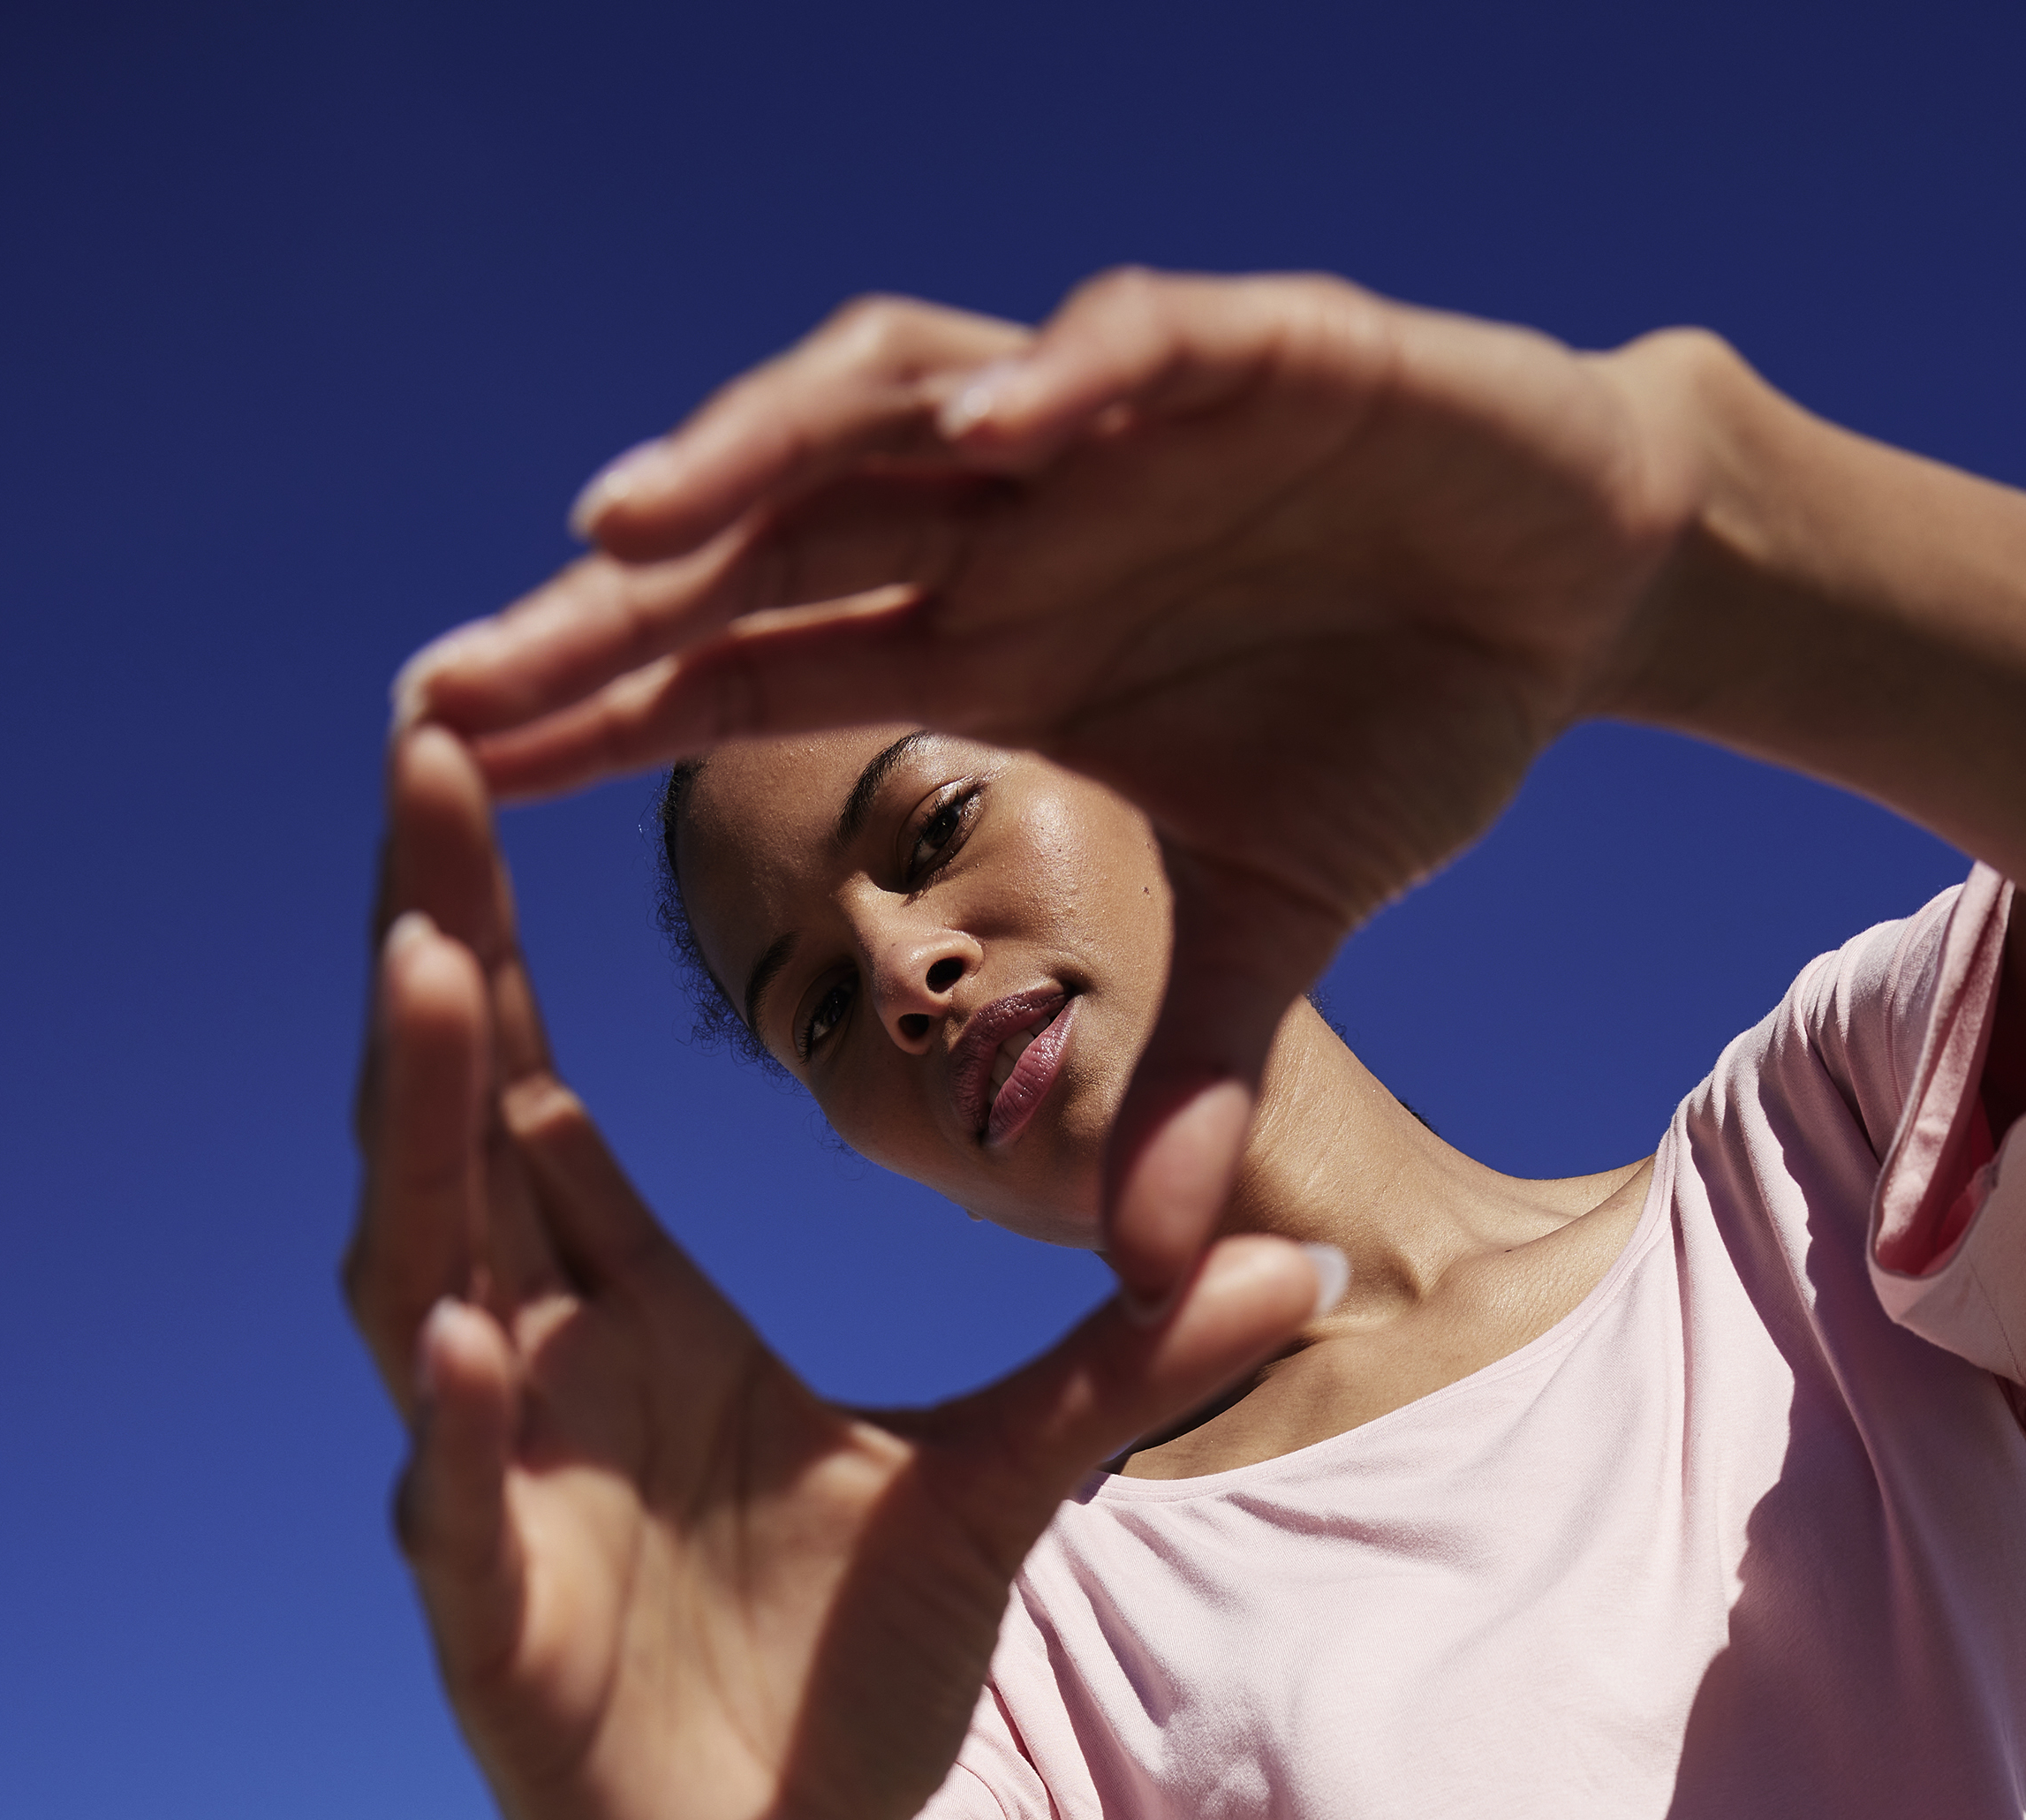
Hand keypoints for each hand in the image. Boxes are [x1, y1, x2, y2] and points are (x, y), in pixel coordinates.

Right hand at [342, 723, 1331, 1819]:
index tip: (493, 747)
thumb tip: (1280, 1254)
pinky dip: (461, 1426)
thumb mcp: (1000, 1494)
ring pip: (424, 1279)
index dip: (513, 924)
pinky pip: (460, 1509)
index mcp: (628, 1312)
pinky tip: (462, 1335)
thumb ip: (1116, 1369)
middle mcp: (534, 1373)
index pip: (546, 1082)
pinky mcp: (493, 1633)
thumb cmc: (835, 1693)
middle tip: (429, 742)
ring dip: (422, 1129)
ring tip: (429, 968)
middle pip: (461, 1123)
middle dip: (434, 944)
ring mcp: (496, 1495)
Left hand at [392, 274, 1706, 1292]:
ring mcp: (1122, 415)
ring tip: (631, 521)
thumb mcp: (1280, 928)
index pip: (741, 661)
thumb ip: (1189, 1072)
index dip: (598, 706)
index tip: (444, 770)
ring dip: (758, 453)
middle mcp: (1011, 507)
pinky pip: (1136, 347)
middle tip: (446, 676)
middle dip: (609, 598)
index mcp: (982, 633)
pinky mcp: (1268, 345)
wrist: (1581, 574)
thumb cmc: (1400, 722)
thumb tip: (1145, 1268)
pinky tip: (986, 434)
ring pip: (893, 401)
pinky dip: (1065, 377)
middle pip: (764, 534)